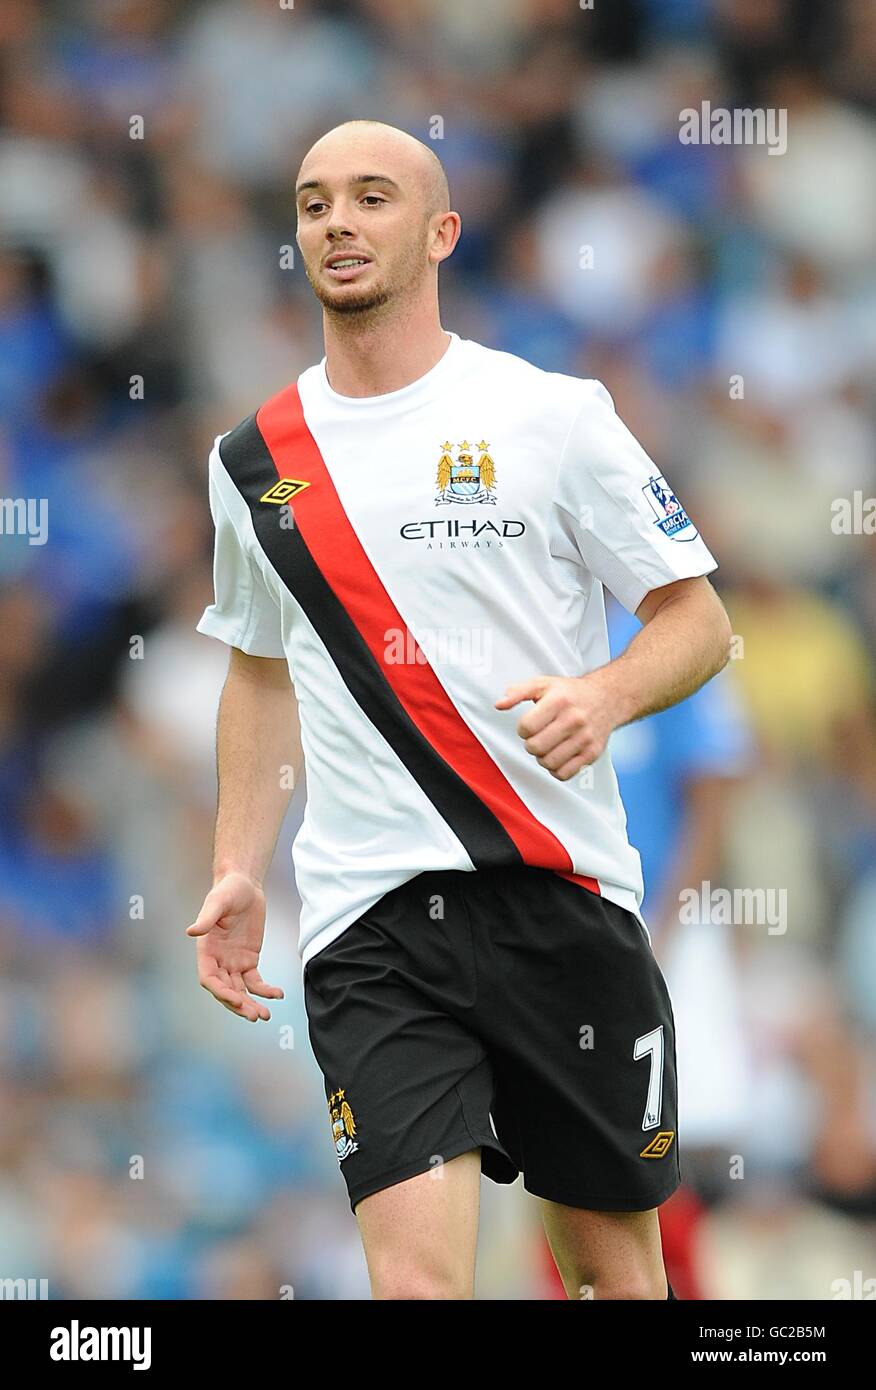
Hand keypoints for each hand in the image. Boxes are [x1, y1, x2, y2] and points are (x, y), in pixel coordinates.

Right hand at [186, 871, 283, 1022]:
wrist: (245, 884)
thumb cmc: (227, 890)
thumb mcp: (217, 901)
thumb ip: (206, 917)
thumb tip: (191, 931)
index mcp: (206, 950)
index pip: (209, 979)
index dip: (221, 992)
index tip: (237, 1000)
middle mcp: (218, 960)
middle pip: (226, 990)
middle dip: (238, 1005)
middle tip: (255, 1016)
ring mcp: (233, 962)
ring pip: (240, 990)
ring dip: (251, 1004)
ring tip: (265, 1015)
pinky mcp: (249, 960)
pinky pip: (255, 981)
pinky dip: (265, 990)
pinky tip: (277, 994)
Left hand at [495, 673, 614, 780]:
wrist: (607, 698)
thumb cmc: (571, 693)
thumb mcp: (543, 684)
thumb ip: (518, 692)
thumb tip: (499, 704)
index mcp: (559, 701)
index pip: (526, 727)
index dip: (522, 729)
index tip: (529, 726)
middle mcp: (574, 719)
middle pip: (536, 747)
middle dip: (531, 744)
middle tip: (537, 737)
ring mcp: (585, 738)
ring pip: (549, 763)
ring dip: (542, 758)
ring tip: (547, 747)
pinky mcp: (592, 753)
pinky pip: (565, 774)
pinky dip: (556, 770)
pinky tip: (557, 756)